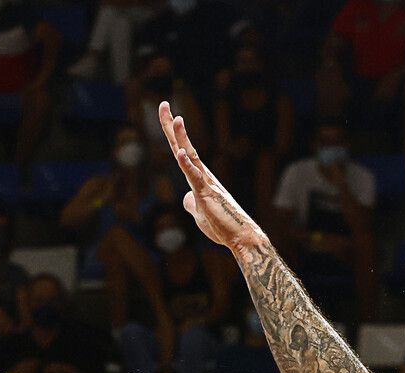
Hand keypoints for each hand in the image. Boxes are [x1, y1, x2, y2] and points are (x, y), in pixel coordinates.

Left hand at [157, 101, 268, 251]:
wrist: (241, 236)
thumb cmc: (222, 225)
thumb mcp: (200, 213)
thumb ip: (191, 202)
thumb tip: (186, 197)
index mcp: (198, 177)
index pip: (182, 150)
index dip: (172, 133)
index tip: (167, 113)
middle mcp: (202, 174)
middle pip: (183, 146)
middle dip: (171, 126)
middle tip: (164, 104)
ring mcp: (205, 183)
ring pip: (191, 156)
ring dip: (183, 138)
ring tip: (176, 119)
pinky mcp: (207, 194)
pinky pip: (195, 177)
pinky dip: (187, 165)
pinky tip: (180, 153)